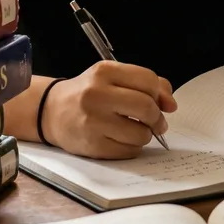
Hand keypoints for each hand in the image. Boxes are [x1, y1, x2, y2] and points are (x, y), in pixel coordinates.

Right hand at [41, 61, 177, 158]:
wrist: (52, 111)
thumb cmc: (89, 92)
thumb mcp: (114, 77)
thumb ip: (147, 84)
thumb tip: (171, 104)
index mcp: (105, 72)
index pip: (148, 81)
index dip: (159, 94)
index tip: (160, 102)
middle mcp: (97, 94)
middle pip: (147, 107)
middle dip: (157, 117)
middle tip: (157, 122)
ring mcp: (94, 121)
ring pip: (141, 133)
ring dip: (145, 134)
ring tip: (135, 129)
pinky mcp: (92, 146)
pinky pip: (129, 151)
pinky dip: (133, 147)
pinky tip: (122, 139)